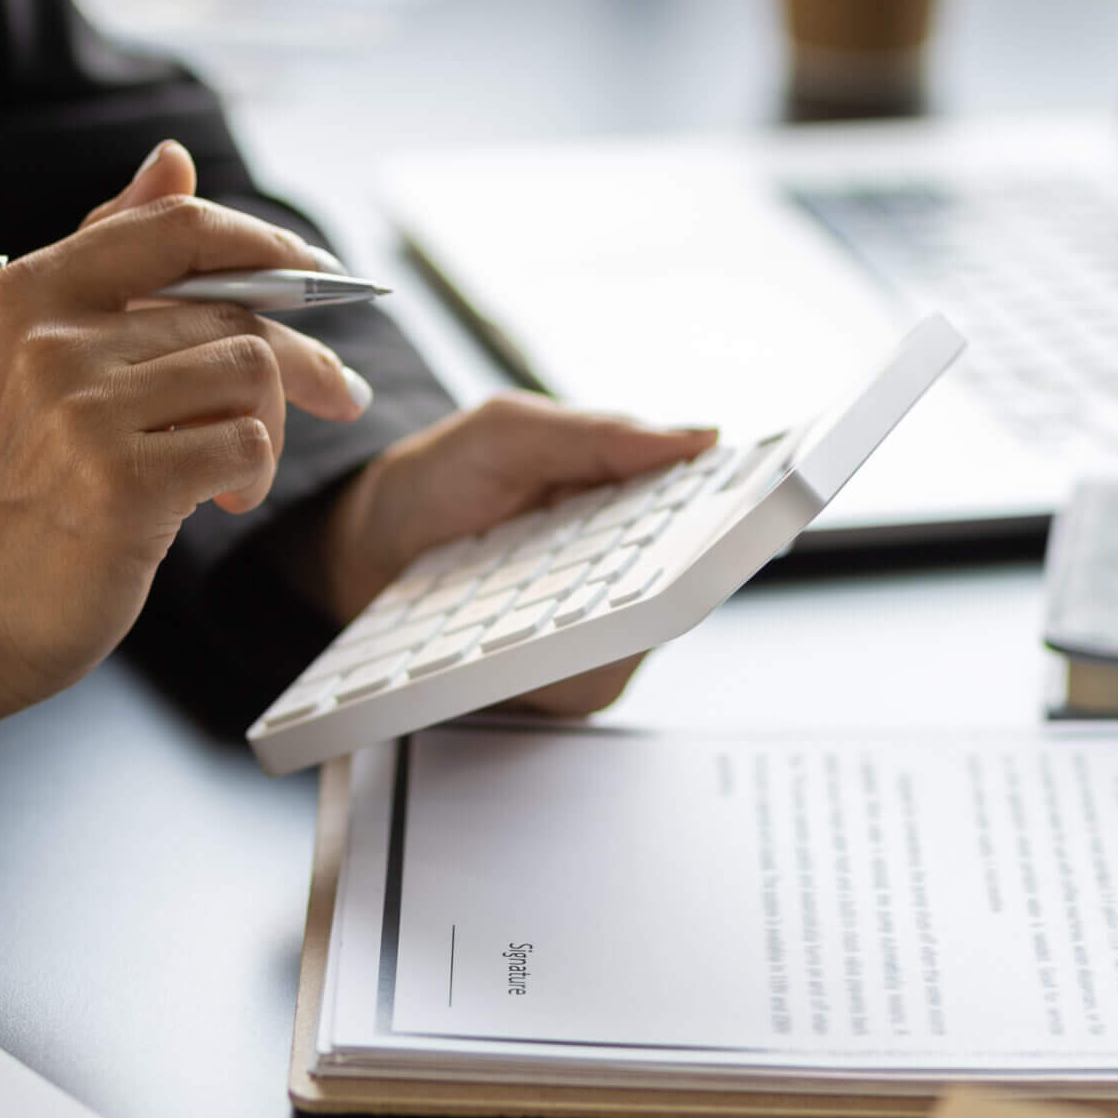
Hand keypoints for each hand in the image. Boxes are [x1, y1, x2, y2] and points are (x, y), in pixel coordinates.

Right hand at [0, 141, 369, 735]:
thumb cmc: (21, 481)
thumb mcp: (39, 355)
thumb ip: (108, 256)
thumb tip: (172, 160)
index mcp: (29, 291)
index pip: (178, 226)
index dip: (267, 244)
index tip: (319, 273)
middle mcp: (52, 340)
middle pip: (234, 310)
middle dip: (301, 359)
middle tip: (338, 395)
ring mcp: (84, 411)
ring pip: (250, 373)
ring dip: (269, 430)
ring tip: (234, 474)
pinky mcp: (123, 484)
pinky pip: (246, 444)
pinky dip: (253, 475)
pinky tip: (219, 502)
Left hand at [292, 394, 717, 715]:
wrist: (363, 548)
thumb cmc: (441, 482)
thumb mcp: (508, 432)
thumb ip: (599, 434)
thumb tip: (702, 437)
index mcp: (634, 505)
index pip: (711, 518)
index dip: (741, 517)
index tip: (754, 507)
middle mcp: (631, 575)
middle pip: (684, 586)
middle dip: (671, 570)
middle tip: (631, 551)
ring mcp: (604, 635)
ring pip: (640, 642)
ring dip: (606, 622)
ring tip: (554, 593)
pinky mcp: (568, 685)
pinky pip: (589, 682)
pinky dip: (561, 665)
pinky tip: (523, 642)